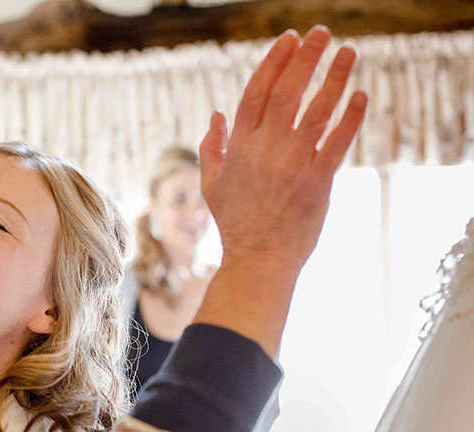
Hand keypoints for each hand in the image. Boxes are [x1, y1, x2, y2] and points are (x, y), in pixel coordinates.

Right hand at [200, 27, 367, 272]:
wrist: (259, 258)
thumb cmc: (235, 223)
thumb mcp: (211, 185)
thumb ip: (211, 147)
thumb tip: (216, 115)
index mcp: (239, 147)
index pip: (257, 92)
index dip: (275, 61)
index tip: (290, 39)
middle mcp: (264, 150)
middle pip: (287, 92)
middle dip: (305, 57)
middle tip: (321, 33)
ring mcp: (292, 165)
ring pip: (316, 110)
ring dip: (334, 77)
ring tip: (349, 52)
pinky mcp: (317, 181)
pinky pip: (338, 141)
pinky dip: (351, 116)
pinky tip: (360, 95)